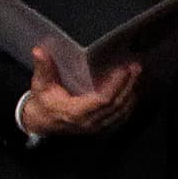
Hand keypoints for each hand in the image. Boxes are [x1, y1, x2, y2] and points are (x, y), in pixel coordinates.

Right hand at [22, 47, 139, 136]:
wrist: (41, 122)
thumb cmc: (43, 102)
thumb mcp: (40, 85)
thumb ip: (43, 68)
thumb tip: (39, 51)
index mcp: (76, 112)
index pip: (103, 100)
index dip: (115, 85)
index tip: (123, 69)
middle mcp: (90, 122)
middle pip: (117, 104)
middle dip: (129, 85)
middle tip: (136, 67)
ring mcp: (97, 127)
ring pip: (122, 111)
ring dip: (132, 92)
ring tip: (137, 75)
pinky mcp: (102, 127)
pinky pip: (121, 116)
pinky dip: (129, 103)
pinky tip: (133, 89)